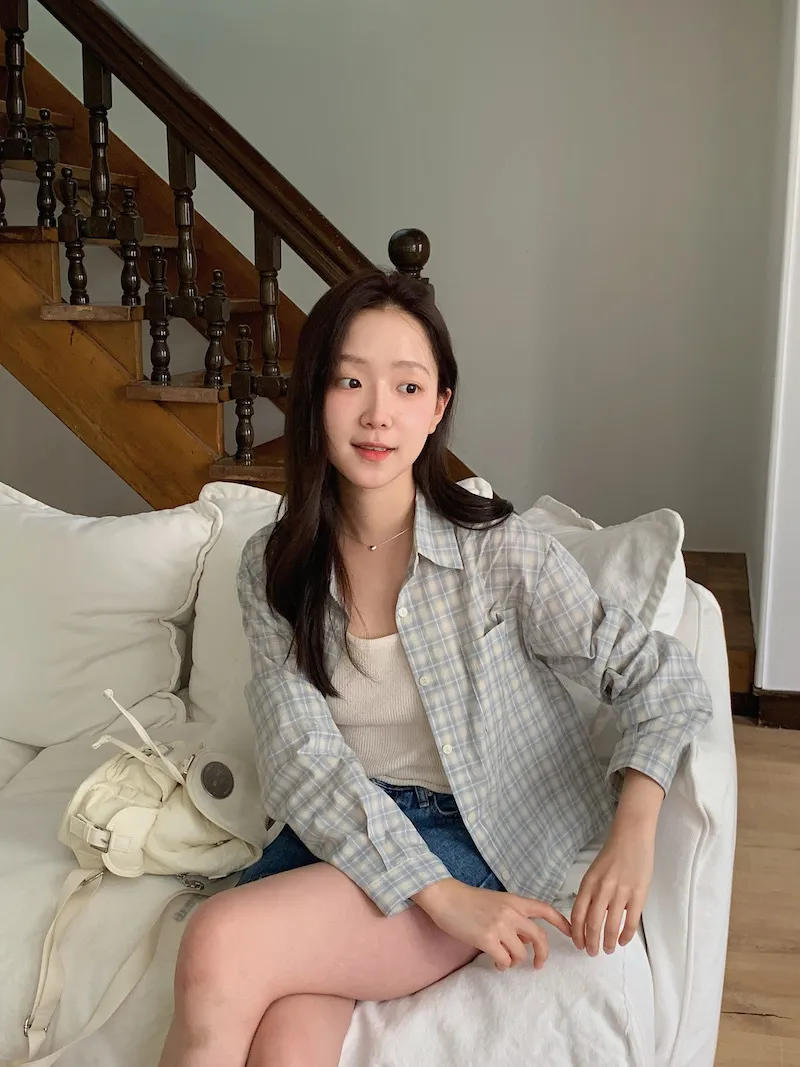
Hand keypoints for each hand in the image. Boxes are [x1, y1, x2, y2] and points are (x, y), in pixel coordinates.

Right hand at [412, 878, 571, 971]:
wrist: (446, 897)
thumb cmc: (468, 900)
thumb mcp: (496, 902)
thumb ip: (513, 917)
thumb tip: (525, 940)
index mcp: (515, 901)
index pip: (545, 910)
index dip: (562, 922)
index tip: (571, 934)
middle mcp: (511, 912)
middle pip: (539, 937)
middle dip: (543, 955)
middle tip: (538, 964)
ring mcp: (500, 926)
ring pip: (521, 953)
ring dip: (515, 961)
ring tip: (505, 960)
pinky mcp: (487, 939)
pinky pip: (504, 960)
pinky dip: (502, 965)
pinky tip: (496, 963)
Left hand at [570, 821, 654, 956]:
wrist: (632, 836)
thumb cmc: (612, 853)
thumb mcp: (594, 872)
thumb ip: (591, 892)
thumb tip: (588, 917)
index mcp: (588, 883)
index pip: (578, 914)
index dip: (577, 933)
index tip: (578, 944)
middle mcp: (602, 889)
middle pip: (593, 923)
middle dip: (591, 942)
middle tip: (592, 952)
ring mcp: (621, 892)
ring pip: (612, 925)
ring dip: (609, 942)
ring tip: (608, 949)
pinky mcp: (638, 894)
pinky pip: (631, 921)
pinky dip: (626, 935)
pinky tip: (623, 941)